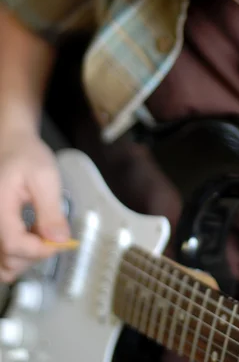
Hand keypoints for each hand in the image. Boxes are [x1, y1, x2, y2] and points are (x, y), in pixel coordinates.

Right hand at [0, 130, 69, 281]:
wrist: (12, 146)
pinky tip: (32, 236)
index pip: (14, 244)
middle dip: (35, 254)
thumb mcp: (45, 178)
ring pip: (4, 265)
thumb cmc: (27, 156)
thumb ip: (51, 211)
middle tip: (53, 234)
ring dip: (27, 258)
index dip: (40, 250)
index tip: (61, 241)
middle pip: (8, 260)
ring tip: (41, 235)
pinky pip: (2, 257)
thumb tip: (59, 240)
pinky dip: (19, 254)